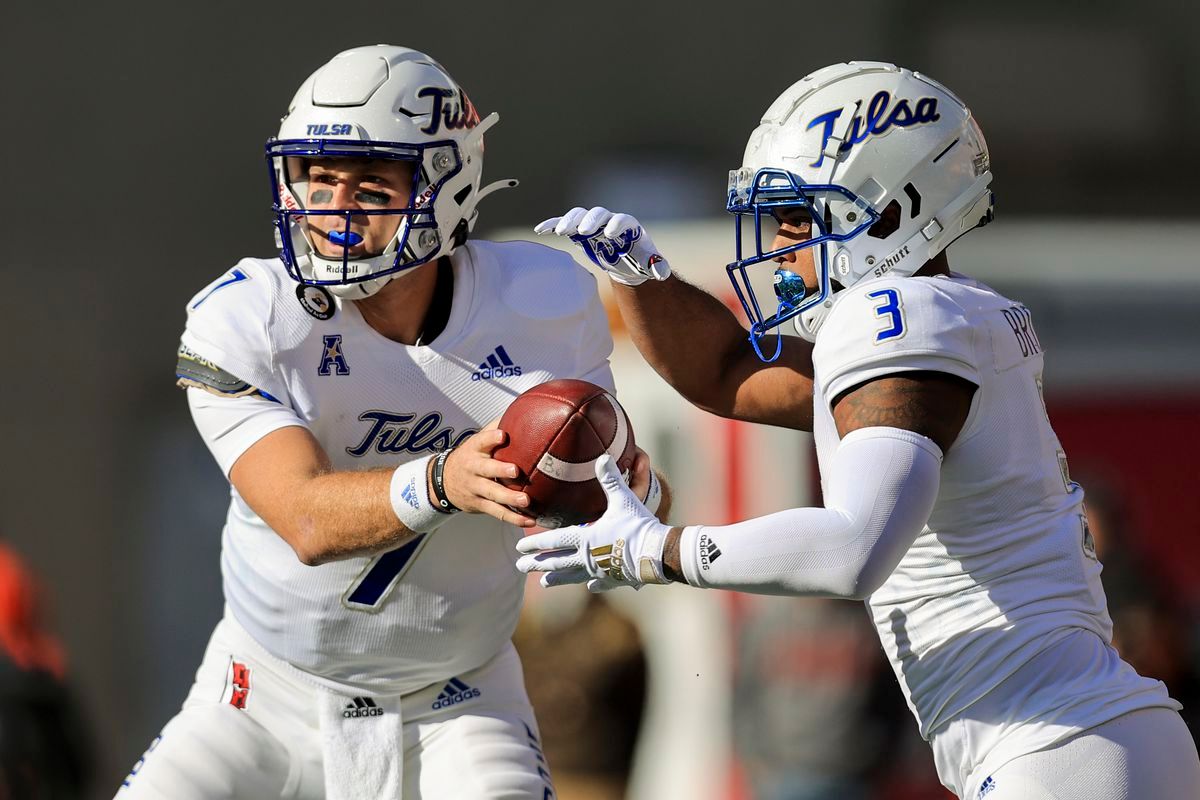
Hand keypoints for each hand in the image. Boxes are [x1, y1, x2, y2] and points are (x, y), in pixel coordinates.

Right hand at [441, 428, 535, 527]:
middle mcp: (473, 468)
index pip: (481, 440)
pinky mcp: (480, 504)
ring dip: (509, 498)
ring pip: (492, 494)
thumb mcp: (478, 440)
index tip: (502, 435)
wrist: (443, 481)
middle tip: (515, 471)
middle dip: (500, 470)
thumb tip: (524, 411)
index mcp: (474, 449)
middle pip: (486, 469)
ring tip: (526, 501)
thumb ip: (497, 426)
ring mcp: (475, 488)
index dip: (490, 437)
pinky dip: (514, 518)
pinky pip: (497, 512)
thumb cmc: (471, 456)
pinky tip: (530, 520)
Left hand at [515, 455, 670, 590]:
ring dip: (557, 578)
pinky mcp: (615, 579)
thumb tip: (602, 457)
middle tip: (519, 567)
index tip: (519, 547)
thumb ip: (610, 479)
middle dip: (537, 564)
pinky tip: (589, 585)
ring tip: (543, 583)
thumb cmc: (639, 525)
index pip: (554, 541)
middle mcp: (588, 558)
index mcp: (586, 538)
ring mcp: (600, 571)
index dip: (535, 543)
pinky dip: (592, 583)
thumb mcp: (624, 499)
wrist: (658, 553)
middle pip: (557, 562)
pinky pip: (600, 582)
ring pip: (573, 576)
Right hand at [534, 206, 670, 285]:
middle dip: (590, 221)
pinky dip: (554, 225)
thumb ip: (657, 267)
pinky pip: (565, 224)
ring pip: (579, 215)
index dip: (616, 224)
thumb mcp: (650, 265)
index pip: (622, 220)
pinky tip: (541, 230)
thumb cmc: (639, 260)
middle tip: (582, 231)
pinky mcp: (579, 231)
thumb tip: (661, 273)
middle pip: (597, 214)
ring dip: (569, 220)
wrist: (626, 259)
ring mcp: (593, 224)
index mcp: (628, 226)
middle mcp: (608, 221)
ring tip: (560, 231)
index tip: (609, 235)